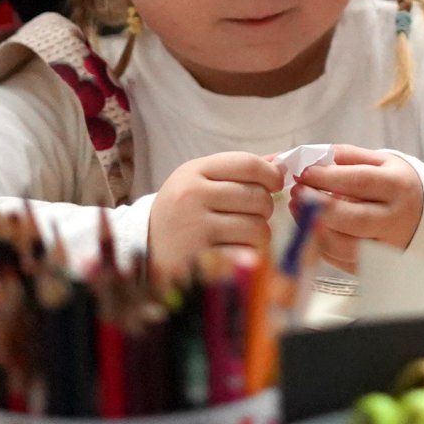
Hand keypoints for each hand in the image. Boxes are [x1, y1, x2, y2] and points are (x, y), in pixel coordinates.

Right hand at [148, 151, 284, 280]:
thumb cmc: (180, 212)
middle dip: (264, 207)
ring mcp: (196, 230)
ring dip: (258, 234)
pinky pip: (248, 255)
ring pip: (258, 228)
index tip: (275, 183)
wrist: (143, 250)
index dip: (271, 174)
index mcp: (193, 172)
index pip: (248, 164)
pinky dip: (248, 256)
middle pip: (258, 197)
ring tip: (241, 234)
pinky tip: (234, 252)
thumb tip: (280, 163)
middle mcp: (193, 198)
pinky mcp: (202, 261)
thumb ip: (237, 170)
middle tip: (250, 214)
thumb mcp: (198, 181)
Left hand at [292, 146, 423, 272]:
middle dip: (318, 205)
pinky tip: (312, 227)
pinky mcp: (376, 266)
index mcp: (398, 186)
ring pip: (346, 246)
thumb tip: (307, 157)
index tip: (303, 172)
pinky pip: (343, 261)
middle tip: (297, 192)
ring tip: (298, 209)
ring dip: (315, 229)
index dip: (327, 177)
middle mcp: (396, 219)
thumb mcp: (379, 161)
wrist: (423, 215)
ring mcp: (388, 247)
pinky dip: (323, 246)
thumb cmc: (393, 184)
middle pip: (354, 218)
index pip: (360, 182)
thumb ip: (345, 156)